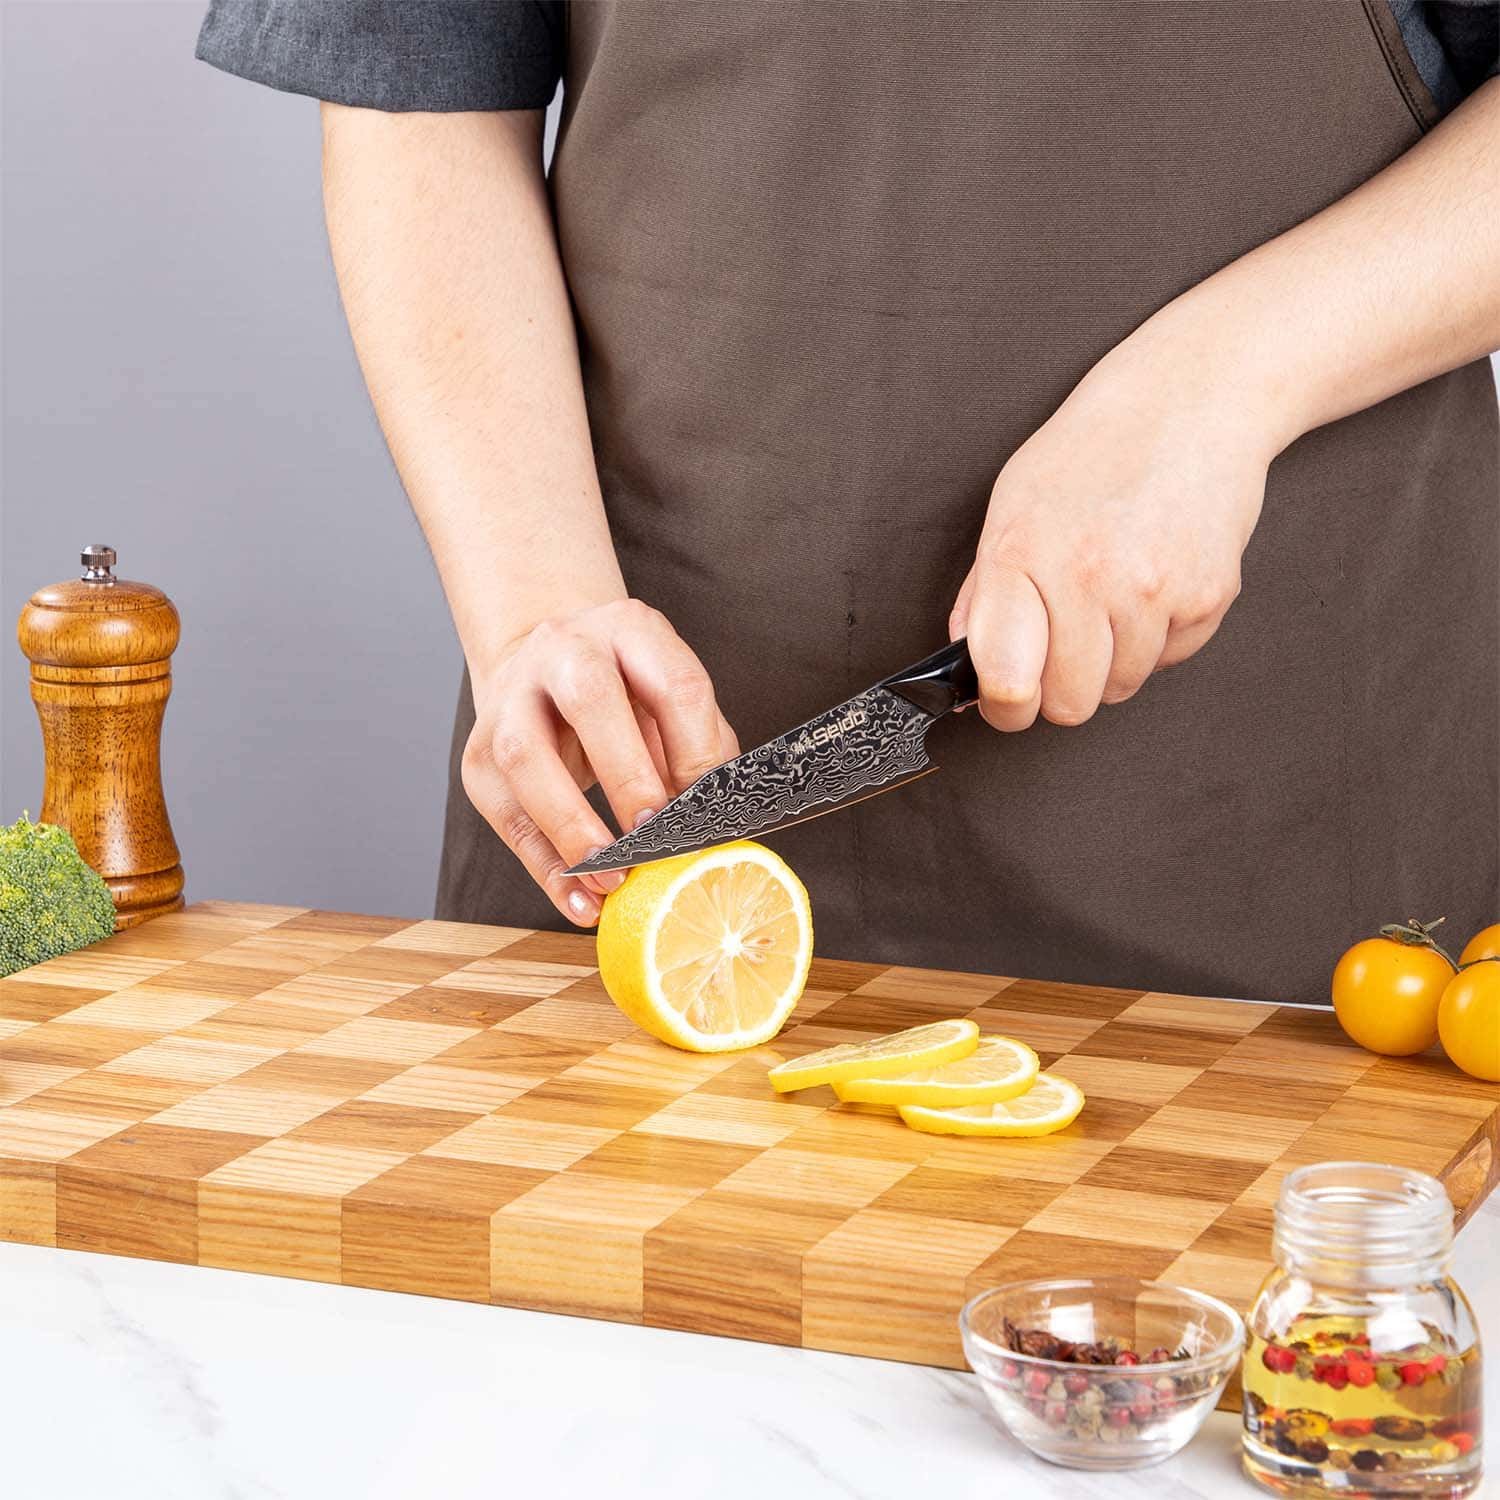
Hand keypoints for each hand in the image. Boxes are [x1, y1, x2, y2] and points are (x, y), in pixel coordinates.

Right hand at [462, 599, 737, 925]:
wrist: (542, 665)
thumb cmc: (628, 693)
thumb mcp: (671, 701)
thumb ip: (698, 747)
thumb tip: (713, 825)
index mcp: (631, 629)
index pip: (674, 683)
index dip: (695, 748)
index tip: (707, 809)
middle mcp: (565, 649)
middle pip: (590, 699)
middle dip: (626, 773)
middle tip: (654, 834)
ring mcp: (511, 697)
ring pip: (526, 756)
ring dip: (571, 826)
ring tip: (611, 879)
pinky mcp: (478, 752)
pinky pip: (505, 814)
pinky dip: (544, 866)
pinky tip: (579, 900)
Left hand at [951, 321, 1273, 728]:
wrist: (1191, 399)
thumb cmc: (1092, 452)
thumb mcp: (1013, 507)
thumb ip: (986, 592)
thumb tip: (968, 664)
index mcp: (1023, 555)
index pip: (1006, 681)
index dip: (1004, 706)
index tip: (1006, 699)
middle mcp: (1088, 577)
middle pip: (1070, 704)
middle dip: (1062, 686)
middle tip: (1064, 643)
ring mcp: (1153, 590)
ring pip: (1120, 688)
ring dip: (1113, 660)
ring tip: (1114, 595)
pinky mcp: (1208, 597)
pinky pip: (1171, 660)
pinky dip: (1160, 637)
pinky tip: (1154, 580)